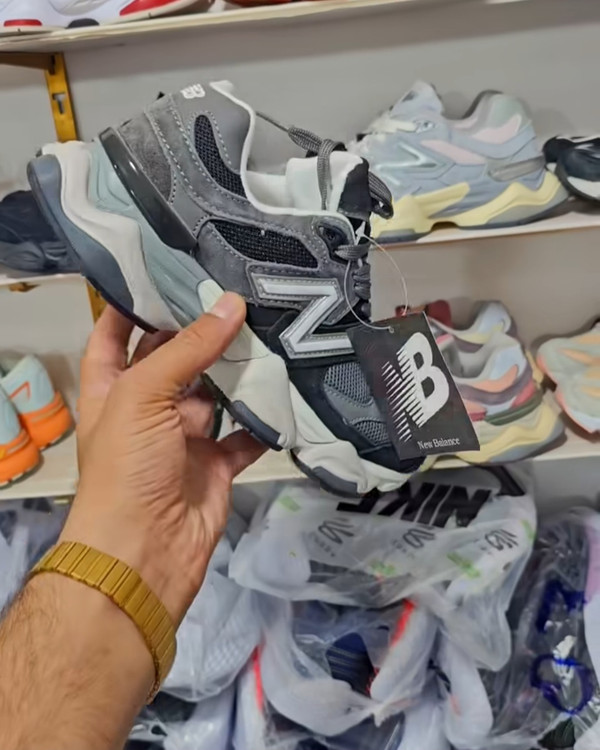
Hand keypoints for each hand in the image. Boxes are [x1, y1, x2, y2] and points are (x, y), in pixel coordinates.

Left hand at [59, 292, 265, 624]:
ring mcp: (184, 436)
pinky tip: (287, 387)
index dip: (135, 303)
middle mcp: (148, 407)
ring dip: (240, 369)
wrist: (146, 553)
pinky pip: (246, 433)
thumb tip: (230, 304)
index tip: (170, 270)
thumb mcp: (144, 396)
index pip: (116, 333)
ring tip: (273, 327)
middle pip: (176, 358)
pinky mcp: (217, 462)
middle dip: (203, 330)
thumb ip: (187, 349)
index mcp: (114, 387)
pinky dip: (265, 417)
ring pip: (217, 392)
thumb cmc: (128, 468)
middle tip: (241, 291)